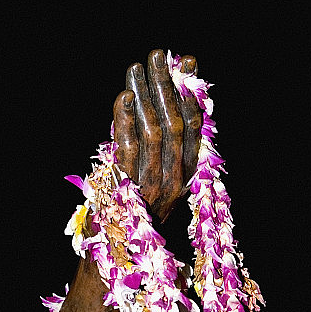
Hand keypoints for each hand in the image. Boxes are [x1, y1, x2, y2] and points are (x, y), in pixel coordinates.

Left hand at [113, 48, 201, 222]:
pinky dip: (125, 119)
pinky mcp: (125, 187)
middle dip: (166, 85)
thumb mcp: (159, 180)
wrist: (117, 256)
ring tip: (136, 68)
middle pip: (174, 122)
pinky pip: (127, 146)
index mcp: (187, 175)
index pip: (193, 125)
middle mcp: (174, 179)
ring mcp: (150, 184)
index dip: (189, 91)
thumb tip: (167, 99)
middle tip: (157, 55)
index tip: (185, 61)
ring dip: (144, 94)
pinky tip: (123, 96)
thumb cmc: (136, 211)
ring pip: (152, 129)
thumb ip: (163, 146)